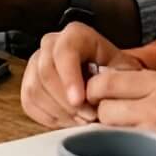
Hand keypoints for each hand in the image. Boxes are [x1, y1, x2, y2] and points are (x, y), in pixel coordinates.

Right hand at [22, 23, 142, 128]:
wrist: (109, 80)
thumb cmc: (118, 75)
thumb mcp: (126, 72)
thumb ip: (116, 80)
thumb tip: (101, 95)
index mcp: (76, 35)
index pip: (65, 51)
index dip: (69, 78)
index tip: (79, 101)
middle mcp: (51, 44)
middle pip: (46, 72)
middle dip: (66, 101)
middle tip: (87, 118)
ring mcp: (36, 62)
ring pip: (35, 89)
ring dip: (59, 111)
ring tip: (82, 120)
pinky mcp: (30, 82)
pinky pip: (29, 102)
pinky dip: (49, 116)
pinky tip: (68, 120)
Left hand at [85, 67, 155, 155]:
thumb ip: (146, 88)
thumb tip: (105, 86)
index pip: (107, 81)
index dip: (96, 91)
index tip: (97, 100)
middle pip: (103, 107)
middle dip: (103, 117)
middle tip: (116, 126)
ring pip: (110, 132)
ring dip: (111, 138)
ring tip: (125, 142)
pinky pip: (123, 153)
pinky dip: (122, 155)